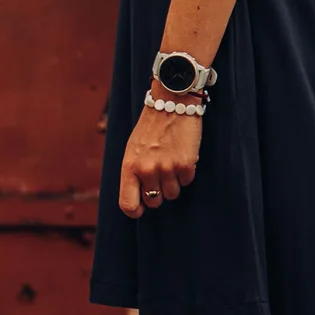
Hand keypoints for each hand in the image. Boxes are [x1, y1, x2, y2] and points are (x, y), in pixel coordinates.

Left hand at [118, 103, 200, 217]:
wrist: (171, 104)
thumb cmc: (150, 128)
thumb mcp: (133, 149)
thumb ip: (134, 172)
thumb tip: (138, 198)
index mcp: (130, 166)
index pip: (128, 204)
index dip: (135, 211)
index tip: (140, 209)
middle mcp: (147, 170)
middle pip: (154, 202)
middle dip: (157, 193)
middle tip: (159, 176)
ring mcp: (167, 168)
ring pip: (172, 194)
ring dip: (173, 182)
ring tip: (170, 162)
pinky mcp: (186, 164)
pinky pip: (186, 181)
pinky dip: (185, 173)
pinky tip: (181, 156)